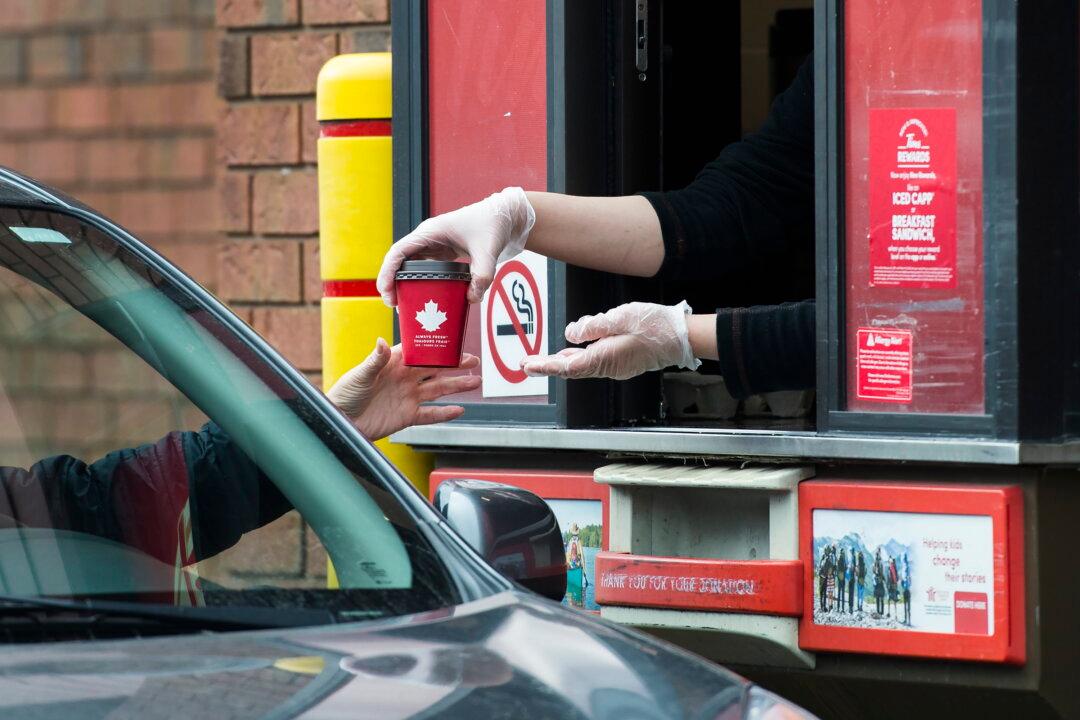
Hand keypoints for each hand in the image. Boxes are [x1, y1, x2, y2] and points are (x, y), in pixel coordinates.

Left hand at [327, 339, 480, 440]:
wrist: (340, 421)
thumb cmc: (344, 394)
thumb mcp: (359, 375)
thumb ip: (375, 360)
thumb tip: (383, 342)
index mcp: (394, 364)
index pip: (421, 353)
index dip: (437, 348)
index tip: (454, 342)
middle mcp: (404, 379)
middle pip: (435, 370)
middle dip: (454, 365)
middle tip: (473, 360)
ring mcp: (407, 397)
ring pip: (437, 390)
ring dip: (456, 386)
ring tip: (474, 382)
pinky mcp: (407, 416)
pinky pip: (430, 414)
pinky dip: (444, 413)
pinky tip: (459, 410)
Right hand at [376, 187, 535, 305]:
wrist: (506, 217)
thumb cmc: (493, 224)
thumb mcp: (488, 249)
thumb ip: (482, 274)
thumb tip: (471, 299)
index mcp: (430, 232)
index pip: (399, 252)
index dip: (387, 272)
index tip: (385, 292)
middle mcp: (428, 238)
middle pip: (400, 261)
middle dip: (392, 283)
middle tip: (393, 306)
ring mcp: (435, 246)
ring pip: (411, 267)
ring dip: (404, 284)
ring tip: (404, 307)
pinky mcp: (444, 254)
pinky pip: (426, 270)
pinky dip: (421, 284)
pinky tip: (425, 299)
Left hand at [520, 301, 700, 380]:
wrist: (682, 338)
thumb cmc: (655, 325)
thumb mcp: (620, 317)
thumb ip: (592, 326)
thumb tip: (570, 334)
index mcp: (605, 357)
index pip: (567, 366)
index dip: (545, 366)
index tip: (527, 366)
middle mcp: (608, 368)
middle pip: (571, 370)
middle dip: (548, 366)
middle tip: (526, 364)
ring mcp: (616, 368)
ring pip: (583, 366)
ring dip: (562, 363)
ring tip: (542, 360)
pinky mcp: (623, 363)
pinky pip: (595, 363)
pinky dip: (579, 359)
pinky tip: (572, 353)